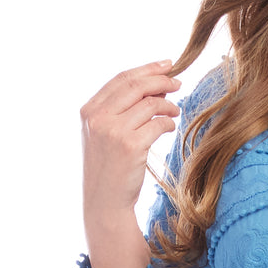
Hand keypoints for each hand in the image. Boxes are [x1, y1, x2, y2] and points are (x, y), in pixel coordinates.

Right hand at [80, 61, 180, 267]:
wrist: (105, 203)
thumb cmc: (110, 169)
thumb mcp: (105, 135)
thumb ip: (120, 111)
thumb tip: (154, 87)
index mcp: (89, 112)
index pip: (120, 79)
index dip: (146, 69)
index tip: (166, 65)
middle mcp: (98, 118)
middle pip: (136, 85)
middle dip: (160, 79)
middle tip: (178, 82)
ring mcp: (112, 131)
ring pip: (149, 103)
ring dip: (167, 104)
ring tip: (175, 109)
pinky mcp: (130, 145)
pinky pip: (158, 123)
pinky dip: (168, 122)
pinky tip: (170, 127)